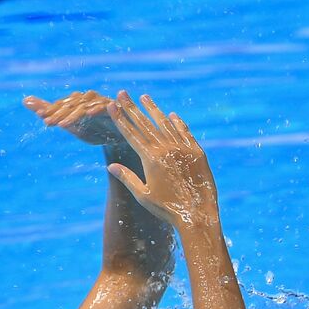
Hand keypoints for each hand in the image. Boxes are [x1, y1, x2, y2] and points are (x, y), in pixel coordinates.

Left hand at [24, 90, 126, 148]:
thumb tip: (25, 100)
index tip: (42, 119)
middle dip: (59, 114)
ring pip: (85, 105)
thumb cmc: (93, 129)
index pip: (62, 104)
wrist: (118, 140)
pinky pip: (105, 106)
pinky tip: (90, 113)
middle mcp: (88, 98)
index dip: (52, 110)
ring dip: (74, 114)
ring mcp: (102, 101)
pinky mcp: (115, 107)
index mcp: (77, 101)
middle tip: (48, 123)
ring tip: (64, 125)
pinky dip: (98, 107)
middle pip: (71, 104)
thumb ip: (49, 112)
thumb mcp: (69, 123)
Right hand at [105, 91, 217, 225]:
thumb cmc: (167, 209)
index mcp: (151, 159)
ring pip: (166, 124)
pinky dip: (178, 123)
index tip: (112, 105)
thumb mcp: (143, 195)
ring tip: (144, 97)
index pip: (132, 134)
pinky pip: (186, 133)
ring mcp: (183, 150)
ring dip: (154, 110)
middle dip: (132, 107)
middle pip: (146, 124)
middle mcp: (166, 150)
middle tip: (122, 93)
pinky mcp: (198, 153)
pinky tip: (172, 115)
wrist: (198, 215)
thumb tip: (110, 166)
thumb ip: (127, 178)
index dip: (121, 118)